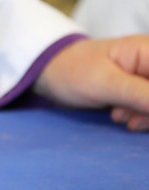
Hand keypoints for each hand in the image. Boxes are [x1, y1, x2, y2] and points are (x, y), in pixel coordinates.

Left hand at [34, 35, 148, 131]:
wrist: (50, 73)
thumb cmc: (72, 71)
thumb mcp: (105, 84)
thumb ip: (142, 95)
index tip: (144, 110)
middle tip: (129, 118)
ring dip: (148, 116)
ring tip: (118, 115)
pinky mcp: (142, 90)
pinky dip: (143, 117)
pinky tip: (123, 118)